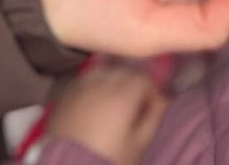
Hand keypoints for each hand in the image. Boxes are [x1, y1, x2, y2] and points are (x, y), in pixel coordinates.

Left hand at [48, 67, 168, 164]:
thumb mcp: (138, 144)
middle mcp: (101, 84)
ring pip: (103, 71)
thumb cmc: (109, 158)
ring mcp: (81, 87)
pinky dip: (93, 84)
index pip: (143, 79)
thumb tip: (163, 100)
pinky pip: (84, 80)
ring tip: (114, 99)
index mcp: (123, 95)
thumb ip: (153, 118)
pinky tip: (94, 100)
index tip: (151, 108)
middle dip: (133, 83)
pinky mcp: (65, 95)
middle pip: (123, 71)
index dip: (151, 92)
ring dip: (112, 80)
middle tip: (135, 104)